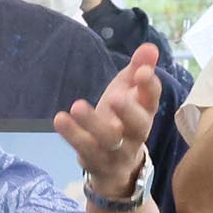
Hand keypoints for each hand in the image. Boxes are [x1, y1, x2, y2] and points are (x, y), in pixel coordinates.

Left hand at [56, 45, 159, 193]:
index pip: (153, 99)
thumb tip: (149, 47)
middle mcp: (136, 134)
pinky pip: (84, 150)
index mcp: (146, 113)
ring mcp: (116, 151)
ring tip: (77, 106)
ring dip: (93, 123)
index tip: (141, 72)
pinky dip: (72, 135)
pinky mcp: (96, 161)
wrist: (116, 165)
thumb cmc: (122, 120)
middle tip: (115, 97)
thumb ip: (138, 69)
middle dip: (128, 111)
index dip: (149, 87)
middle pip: (138, 125)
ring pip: (108, 139)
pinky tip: (60, 118)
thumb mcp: (129, 92)